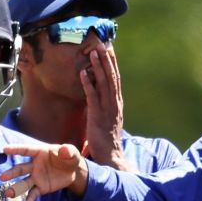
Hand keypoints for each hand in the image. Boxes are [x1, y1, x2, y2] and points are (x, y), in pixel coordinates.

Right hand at [0, 142, 87, 198]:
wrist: (73, 172)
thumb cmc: (69, 158)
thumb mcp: (72, 153)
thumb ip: (68, 151)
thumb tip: (64, 150)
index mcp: (39, 153)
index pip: (26, 150)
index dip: (16, 149)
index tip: (5, 149)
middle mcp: (34, 165)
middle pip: (21, 169)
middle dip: (12, 173)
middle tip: (2, 177)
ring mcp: (36, 177)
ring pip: (24, 183)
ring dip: (16, 188)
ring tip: (8, 194)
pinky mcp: (41, 187)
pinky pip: (34, 193)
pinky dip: (30, 198)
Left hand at [80, 41, 125, 168]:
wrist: (110, 156)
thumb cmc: (106, 139)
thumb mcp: (107, 118)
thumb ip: (104, 105)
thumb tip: (97, 93)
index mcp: (117, 103)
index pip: (116, 79)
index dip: (113, 64)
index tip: (109, 49)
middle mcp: (115, 104)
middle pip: (112, 77)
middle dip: (107, 60)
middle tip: (103, 44)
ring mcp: (107, 109)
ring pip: (104, 84)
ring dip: (99, 67)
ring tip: (94, 52)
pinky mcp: (97, 116)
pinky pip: (93, 96)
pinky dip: (89, 84)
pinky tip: (84, 73)